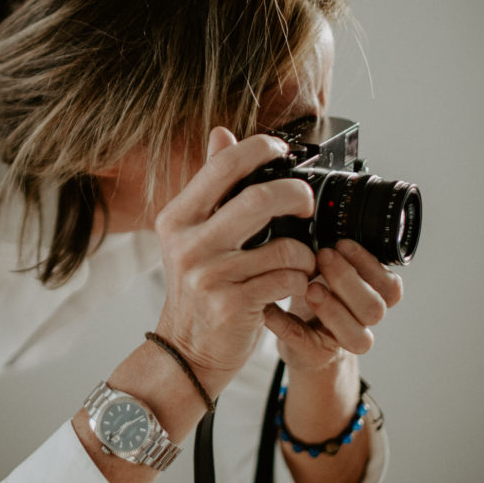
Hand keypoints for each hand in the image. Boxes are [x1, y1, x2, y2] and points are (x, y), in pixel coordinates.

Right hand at [153, 128, 316, 385]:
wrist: (186, 349)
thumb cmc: (198, 289)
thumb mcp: (194, 234)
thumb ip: (211, 186)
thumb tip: (222, 133)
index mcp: (177, 218)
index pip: (222, 166)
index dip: (259, 149)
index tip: (281, 151)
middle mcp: (188, 243)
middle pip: (259, 198)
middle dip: (296, 196)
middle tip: (306, 204)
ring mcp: (209, 275)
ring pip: (284, 246)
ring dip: (304, 253)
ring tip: (300, 260)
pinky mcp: (232, 304)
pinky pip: (287, 279)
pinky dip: (299, 280)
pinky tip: (291, 285)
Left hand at [264, 239, 403, 371]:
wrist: (303, 340)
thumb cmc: (315, 292)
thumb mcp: (325, 267)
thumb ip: (331, 249)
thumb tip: (313, 211)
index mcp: (371, 296)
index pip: (390, 286)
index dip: (370, 265)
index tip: (343, 242)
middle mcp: (362, 321)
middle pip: (375, 308)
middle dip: (349, 280)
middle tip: (323, 257)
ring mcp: (342, 341)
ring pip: (360, 338)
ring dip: (333, 309)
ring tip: (309, 288)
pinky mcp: (315, 354)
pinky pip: (306, 344)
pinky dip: (285, 325)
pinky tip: (268, 309)